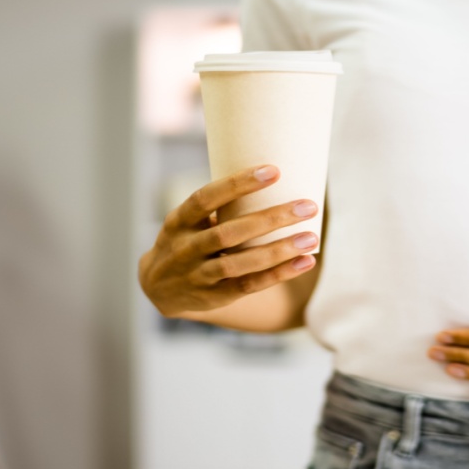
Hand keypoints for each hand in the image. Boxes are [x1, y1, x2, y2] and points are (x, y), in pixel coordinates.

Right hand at [137, 165, 319, 317]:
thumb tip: (273, 179)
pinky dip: (279, 274)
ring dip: (279, 250)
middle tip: (308, 206)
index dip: (238, 184)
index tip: (274, 171)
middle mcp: (186, 248)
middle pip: (230, 233)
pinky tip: (305, 262)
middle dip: (271, 219)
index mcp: (179, 221)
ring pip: (241, 263)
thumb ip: (220, 207)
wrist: (157, 288)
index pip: (205, 198)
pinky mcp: (215, 296)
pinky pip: (250, 286)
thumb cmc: (186, 241)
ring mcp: (199, 275)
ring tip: (311, 237)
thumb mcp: (188, 221)